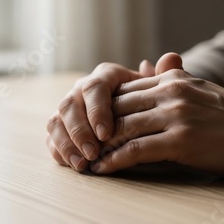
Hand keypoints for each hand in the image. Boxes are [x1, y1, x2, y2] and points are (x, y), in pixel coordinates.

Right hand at [46, 53, 183, 170]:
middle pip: (70, 104)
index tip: (105, 133)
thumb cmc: (152, 103)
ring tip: (83, 164)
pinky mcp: (62, 126)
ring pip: (57, 120)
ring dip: (67, 143)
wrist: (142, 115)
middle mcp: (83, 88)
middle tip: (93, 153)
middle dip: (79, 131)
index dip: (97, 110)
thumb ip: (166, 76)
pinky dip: (60, 151)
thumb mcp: (162, 90)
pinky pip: (52, 136)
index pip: (94, 86)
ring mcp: (70, 107)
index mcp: (106, 76)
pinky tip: (74, 165)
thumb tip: (171, 58)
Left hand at [90, 69, 223, 177]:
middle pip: (117, 107)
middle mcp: (171, 91)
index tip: (90, 128)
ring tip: (84, 160)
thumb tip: (147, 67)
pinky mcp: (182, 141)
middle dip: (94, 128)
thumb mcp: (201, 90)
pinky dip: (114, 161)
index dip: (103, 110)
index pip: (124, 90)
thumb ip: (172, 80)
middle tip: (78, 146)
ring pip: (121, 128)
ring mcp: (176, 114)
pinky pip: (135, 150)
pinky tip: (102, 169)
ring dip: (98, 146)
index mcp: (174, 77)